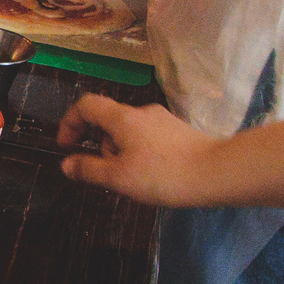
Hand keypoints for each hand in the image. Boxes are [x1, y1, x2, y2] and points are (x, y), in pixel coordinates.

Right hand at [56, 95, 221, 206]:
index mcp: (122, 118)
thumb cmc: (163, 174)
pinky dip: (138, 152)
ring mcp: (162, 120)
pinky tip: (152, 175)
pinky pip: (147, 137)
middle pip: (107, 119)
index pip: (86, 105)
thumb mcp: (119, 177)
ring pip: (128, 130)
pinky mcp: (178, 132)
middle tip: (106, 172)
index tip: (67, 146)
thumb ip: (89, 169)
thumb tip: (66, 164)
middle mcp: (141, 112)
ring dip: (119, 151)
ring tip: (132, 179)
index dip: (70, 122)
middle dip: (98, 144)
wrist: (217, 172)